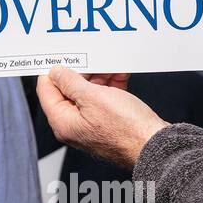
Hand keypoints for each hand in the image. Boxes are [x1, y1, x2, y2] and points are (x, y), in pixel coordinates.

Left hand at [36, 66, 168, 168]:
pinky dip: (111, 86)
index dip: (52, 72)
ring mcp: (92, 124)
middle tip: (90, 57)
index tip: (61, 57)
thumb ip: (70, 82)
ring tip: (109, 63)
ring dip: (99, 77)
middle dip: (81, 72)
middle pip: (68, 91)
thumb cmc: (126, 128)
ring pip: (89, 94)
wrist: (155, 145)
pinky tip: (119, 74)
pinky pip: (104, 99)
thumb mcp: (93, 97)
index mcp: (63, 122)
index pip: (46, 91)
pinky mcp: (109, 123)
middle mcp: (74, 125)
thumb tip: (56, 73)